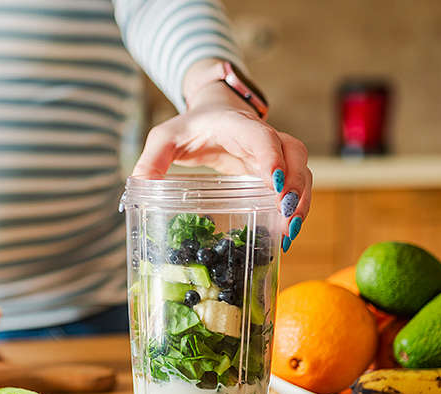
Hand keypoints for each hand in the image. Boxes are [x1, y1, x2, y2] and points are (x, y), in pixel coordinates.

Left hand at [133, 60, 311, 251]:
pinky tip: (285, 234)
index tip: (273, 183)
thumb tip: (137, 187)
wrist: (214, 112)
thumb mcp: (165, 137)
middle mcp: (262, 138)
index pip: (261, 137)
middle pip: (295, 154)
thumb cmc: (190, 126)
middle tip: (286, 217)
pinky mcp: (276, 172)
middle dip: (295, 185)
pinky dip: (296, 209)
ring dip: (301, 202)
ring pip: (302, 172)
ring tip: (289, 233)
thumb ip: (151, 159)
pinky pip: (295, 187)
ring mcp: (274, 154)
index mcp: (236, 126)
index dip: (271, 157)